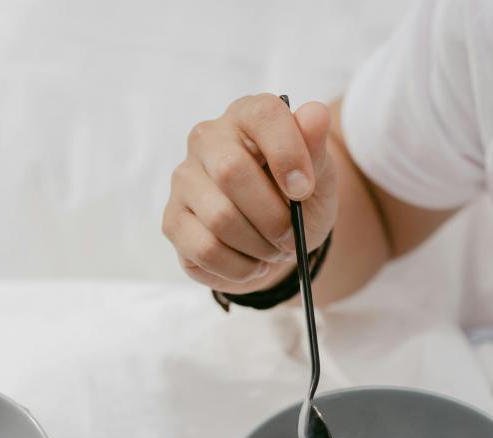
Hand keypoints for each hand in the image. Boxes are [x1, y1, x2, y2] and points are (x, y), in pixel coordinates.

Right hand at [163, 93, 337, 293]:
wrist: (278, 237)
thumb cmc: (297, 198)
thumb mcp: (319, 176)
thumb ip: (317, 148)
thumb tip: (316, 114)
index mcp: (247, 116)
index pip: (263, 116)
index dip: (288, 154)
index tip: (305, 190)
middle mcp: (207, 139)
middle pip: (232, 172)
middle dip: (273, 216)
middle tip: (291, 236)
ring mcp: (184, 179)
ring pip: (220, 218)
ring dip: (259, 246)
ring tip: (273, 250)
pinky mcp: (173, 220)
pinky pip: (206, 250)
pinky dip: (240, 268)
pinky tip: (252, 263)